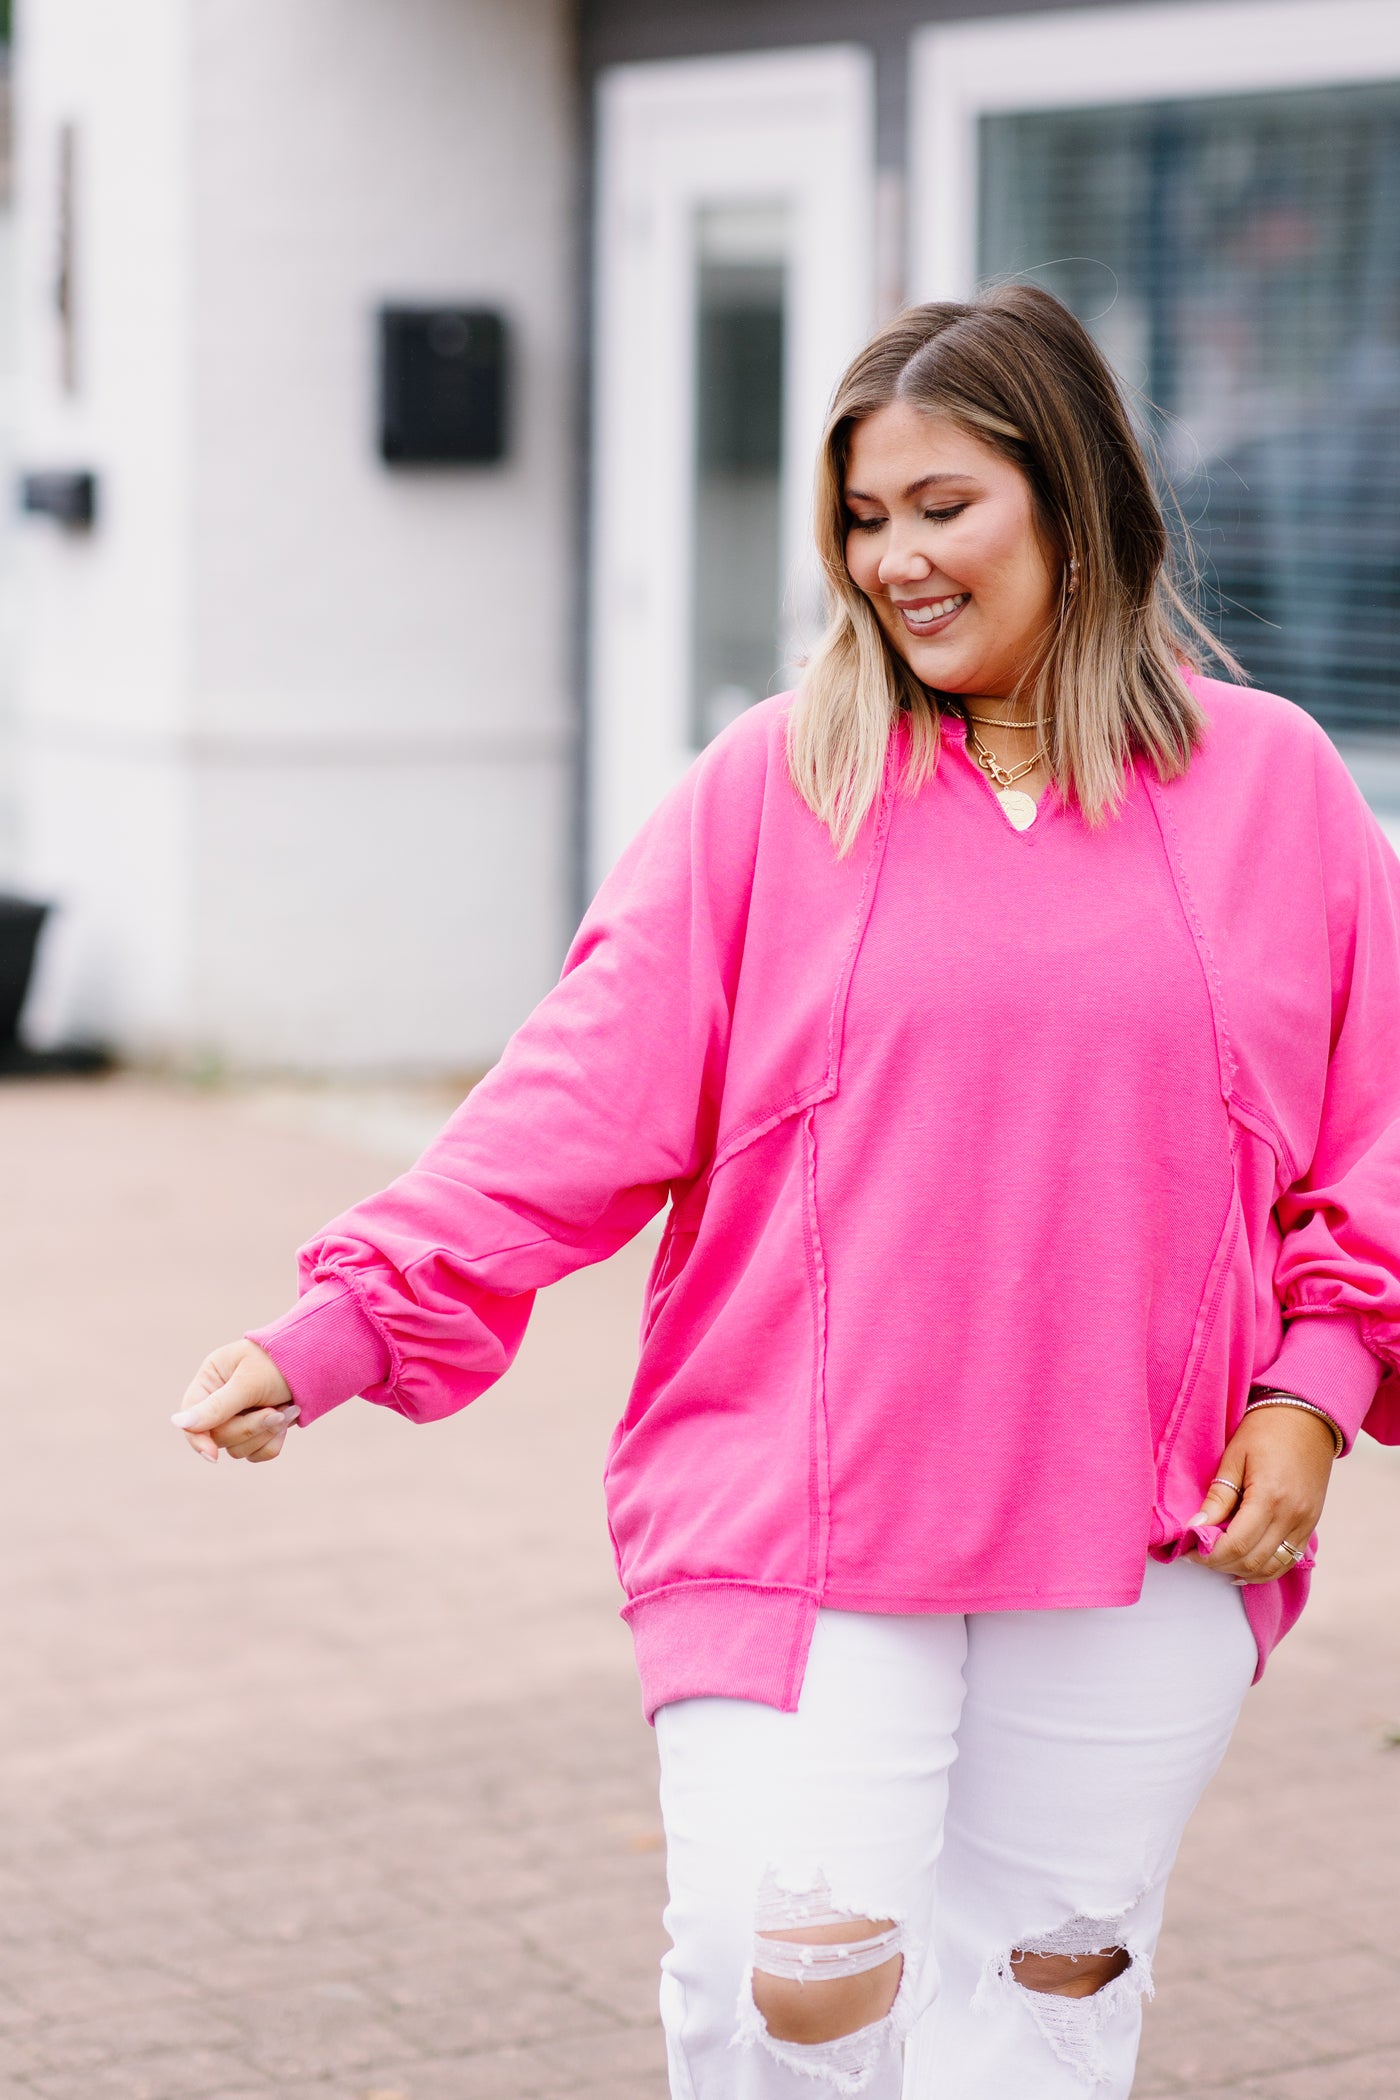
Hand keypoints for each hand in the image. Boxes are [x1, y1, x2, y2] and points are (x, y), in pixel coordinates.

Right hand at [172, 1339, 296, 1463]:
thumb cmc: (280, 1363)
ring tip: (286, 1410)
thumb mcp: (248, 1383)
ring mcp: (239, 1417)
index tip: (213, 1455)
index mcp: (210, 1380)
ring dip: (265, 1434)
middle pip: (217, 1437)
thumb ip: (217, 1406)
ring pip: (238, 1449)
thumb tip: (178, 1423)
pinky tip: (287, 1419)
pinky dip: (273, 1441)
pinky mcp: (258, 1431)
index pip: (192, 1417)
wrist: (319, 1362)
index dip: (198, 1439)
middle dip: (248, 1428)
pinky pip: (256, 1453)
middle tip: (274, 1412)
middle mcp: (220, 1400)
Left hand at [1186, 1404, 1335, 1582]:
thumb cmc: (1266, 1430)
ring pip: (1272, 1568)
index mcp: (1270, 1496)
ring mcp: (1305, 1524)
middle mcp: (1292, 1516)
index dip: (1208, 1554)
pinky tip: (1244, 1562)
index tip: (1189, 1550)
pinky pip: (1288, 1560)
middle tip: (1198, 1555)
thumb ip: (1218, 1497)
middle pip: (1253, 1561)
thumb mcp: (1234, 1457)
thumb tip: (1196, 1527)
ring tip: (1218, 1559)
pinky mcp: (1311, 1525)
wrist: (1307, 1418)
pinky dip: (1264, 1568)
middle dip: (1220, 1564)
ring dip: (1242, 1570)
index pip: (1236, 1544)